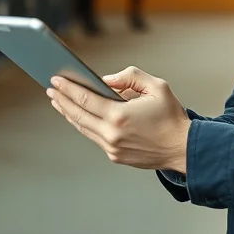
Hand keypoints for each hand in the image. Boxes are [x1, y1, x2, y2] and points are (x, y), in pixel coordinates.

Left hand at [47, 66, 190, 172]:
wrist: (183, 148)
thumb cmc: (171, 116)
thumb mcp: (156, 87)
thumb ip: (129, 77)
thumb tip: (106, 80)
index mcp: (119, 115)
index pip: (85, 99)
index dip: (68, 88)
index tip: (55, 79)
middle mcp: (111, 134)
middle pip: (78, 115)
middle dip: (62, 100)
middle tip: (51, 89)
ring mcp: (112, 148)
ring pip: (83, 128)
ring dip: (69, 113)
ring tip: (59, 101)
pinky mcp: (115, 156)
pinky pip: (94, 137)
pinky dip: (84, 125)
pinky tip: (79, 116)